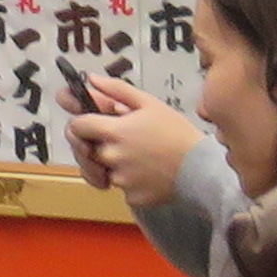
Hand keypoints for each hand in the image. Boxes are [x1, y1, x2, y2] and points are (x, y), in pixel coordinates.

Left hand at [65, 73, 202, 200]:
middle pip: (87, 150)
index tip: (91, 124)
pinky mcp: (132, 197)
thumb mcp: (149, 103)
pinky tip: (147, 172)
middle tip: (121, 141)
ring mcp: (121, 180)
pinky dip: (130, 182)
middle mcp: (113, 157)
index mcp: (114, 132)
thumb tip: (92, 80)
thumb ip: (116, 90)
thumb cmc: (177, 133)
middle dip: (97, 145)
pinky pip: (121, 189)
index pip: (76, 127)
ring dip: (113, 165)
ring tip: (137, 157)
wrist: (201, 167)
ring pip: (103, 171)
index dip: (81, 124)